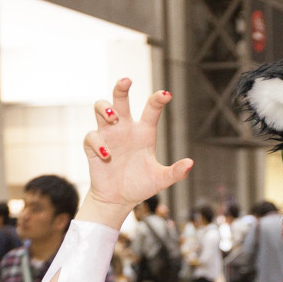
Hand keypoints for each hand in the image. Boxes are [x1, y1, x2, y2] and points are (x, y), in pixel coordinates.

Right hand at [79, 78, 192, 228]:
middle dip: (121, 87)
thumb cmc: (139, 185)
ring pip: (100, 107)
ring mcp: (108, 136)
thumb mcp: (160, 179)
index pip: (151, 110)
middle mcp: (125, 128)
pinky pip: (92, 136)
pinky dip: (98, 143)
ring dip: (105, 108)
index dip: (157, 100)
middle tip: (127, 81)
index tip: (166, 95)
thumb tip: (190, 164)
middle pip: (120, 98)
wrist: (118, 200)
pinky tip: (108, 155)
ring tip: (114, 118)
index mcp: (143, 133)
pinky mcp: (94, 147)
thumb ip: (175, 172)